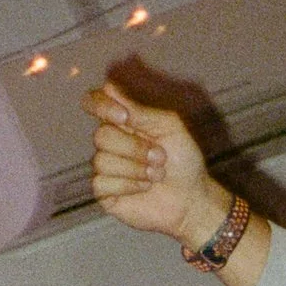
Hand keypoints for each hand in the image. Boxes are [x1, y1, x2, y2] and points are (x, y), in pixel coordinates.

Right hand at [87, 82, 227, 249]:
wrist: (190, 197)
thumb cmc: (183, 160)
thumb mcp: (168, 126)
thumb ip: (140, 111)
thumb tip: (110, 88)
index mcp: (123, 120)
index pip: (95, 102)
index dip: (101, 105)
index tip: (124, 117)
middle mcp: (110, 141)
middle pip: (101, 135)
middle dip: (134, 148)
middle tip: (160, 157)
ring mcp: (105, 166)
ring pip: (102, 160)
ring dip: (135, 169)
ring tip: (155, 175)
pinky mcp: (104, 191)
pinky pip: (102, 182)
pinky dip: (128, 185)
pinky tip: (143, 188)